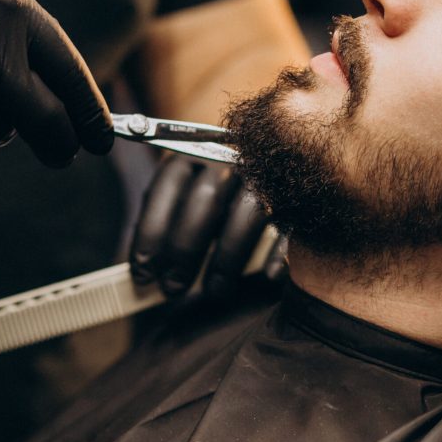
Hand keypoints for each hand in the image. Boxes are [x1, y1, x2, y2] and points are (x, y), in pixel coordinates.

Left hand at [129, 154, 287, 298]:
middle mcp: (232, 155)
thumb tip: (143, 271)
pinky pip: (291, 224)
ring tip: (215, 292)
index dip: (151, 229)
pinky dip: (280, 252)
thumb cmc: (217, 193)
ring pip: (249, 211)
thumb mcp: (187, 191)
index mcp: (197, 149)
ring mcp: (268, 172)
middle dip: (185, 248)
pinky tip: (268, 276)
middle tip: (172, 289)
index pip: (168, 182)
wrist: (284, 154)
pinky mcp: (298, 194)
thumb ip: (169, 219)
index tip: (142, 271)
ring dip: (227, 257)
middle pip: (206, 198)